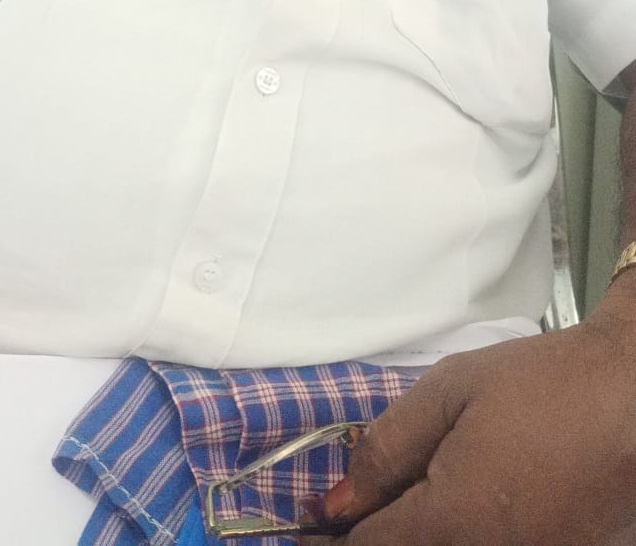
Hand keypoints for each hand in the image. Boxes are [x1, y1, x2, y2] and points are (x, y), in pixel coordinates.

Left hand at [309, 290, 635, 544]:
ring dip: (419, 534)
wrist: (633, 395)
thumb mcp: (451, 392)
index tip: (310, 519)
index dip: (332, 535)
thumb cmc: (544, 383)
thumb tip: (336, 502)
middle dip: (376, 534)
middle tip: (362, 503)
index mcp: (455, 520)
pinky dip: (464, 534)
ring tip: (424, 489)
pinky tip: (468, 499)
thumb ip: (386, 448)